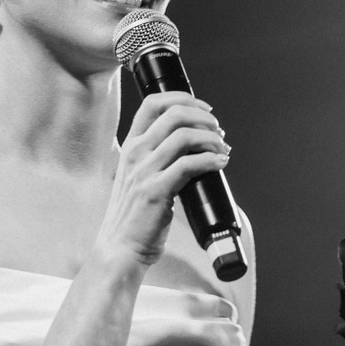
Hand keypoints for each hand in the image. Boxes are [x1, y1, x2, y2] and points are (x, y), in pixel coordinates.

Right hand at [95, 92, 229, 267]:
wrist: (121, 247)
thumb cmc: (135, 215)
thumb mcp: (139, 176)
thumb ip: (157, 157)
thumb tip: (194, 143)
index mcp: (131, 145)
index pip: (153, 103)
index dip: (183, 98)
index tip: (205, 109)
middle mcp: (135, 153)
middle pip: (174, 114)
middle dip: (204, 117)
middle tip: (219, 130)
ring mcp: (145, 171)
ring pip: (185, 136)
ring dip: (212, 138)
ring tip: (223, 149)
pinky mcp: (156, 191)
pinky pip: (190, 164)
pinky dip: (211, 160)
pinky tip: (220, 164)